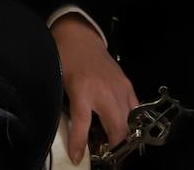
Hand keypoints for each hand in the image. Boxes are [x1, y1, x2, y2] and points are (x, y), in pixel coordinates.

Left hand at [52, 14, 138, 164]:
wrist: (80, 36)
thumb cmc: (65, 60)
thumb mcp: (59, 83)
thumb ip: (65, 106)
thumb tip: (64, 129)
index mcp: (82, 90)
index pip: (82, 122)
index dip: (79, 143)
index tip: (77, 157)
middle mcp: (104, 91)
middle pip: (116, 127)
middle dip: (114, 146)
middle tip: (107, 155)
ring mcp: (119, 88)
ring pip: (130, 122)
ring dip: (124, 137)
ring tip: (116, 146)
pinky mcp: (127, 85)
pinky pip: (135, 110)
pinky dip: (132, 122)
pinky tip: (125, 129)